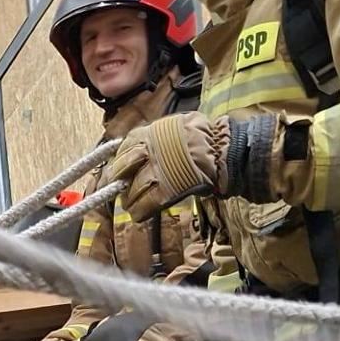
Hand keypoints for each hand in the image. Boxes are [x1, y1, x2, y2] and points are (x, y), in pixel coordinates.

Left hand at [109, 112, 226, 221]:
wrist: (221, 148)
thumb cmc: (202, 136)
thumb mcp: (174, 126)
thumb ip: (156, 135)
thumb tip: (142, 146)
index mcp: (149, 133)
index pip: (124, 148)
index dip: (119, 161)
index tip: (118, 170)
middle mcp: (148, 151)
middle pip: (124, 169)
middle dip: (119, 180)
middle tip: (119, 189)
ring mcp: (157, 171)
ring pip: (133, 189)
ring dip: (129, 200)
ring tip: (129, 205)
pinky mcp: (167, 190)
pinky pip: (147, 203)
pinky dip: (140, 211)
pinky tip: (138, 215)